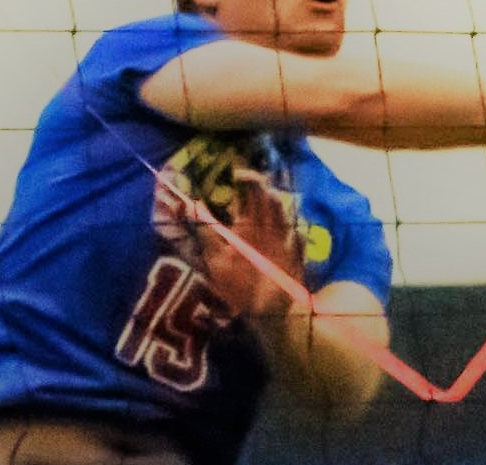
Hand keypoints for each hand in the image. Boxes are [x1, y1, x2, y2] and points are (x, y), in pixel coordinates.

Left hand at [192, 168, 304, 317]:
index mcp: (247, 227)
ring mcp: (281, 242)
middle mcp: (265, 230)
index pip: (249, 197)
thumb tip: (188, 204)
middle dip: (261, 188)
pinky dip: (296, 240)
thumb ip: (206, 232)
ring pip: (281, 216)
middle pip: (266, 201)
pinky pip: (298, 244)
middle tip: (252, 180)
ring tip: (268, 199)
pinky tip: (291, 236)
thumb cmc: (236, 286)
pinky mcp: (294, 258)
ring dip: (276, 207)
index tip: (238, 173)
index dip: (247, 181)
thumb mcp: (215, 259)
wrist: (257, 312)